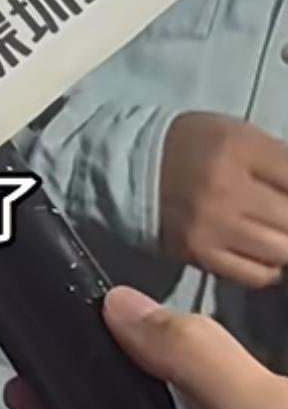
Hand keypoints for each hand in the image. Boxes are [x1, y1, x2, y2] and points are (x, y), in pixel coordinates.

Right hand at [160, 112, 287, 285]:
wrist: (135, 169)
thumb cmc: (197, 146)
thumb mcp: (241, 134)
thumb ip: (281, 159)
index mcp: (239, 148)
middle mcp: (226, 188)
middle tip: (283, 216)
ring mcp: (213, 226)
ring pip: (282, 250)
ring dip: (285, 242)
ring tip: (278, 232)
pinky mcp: (201, 255)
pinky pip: (256, 274)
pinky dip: (269, 266)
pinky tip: (264, 251)